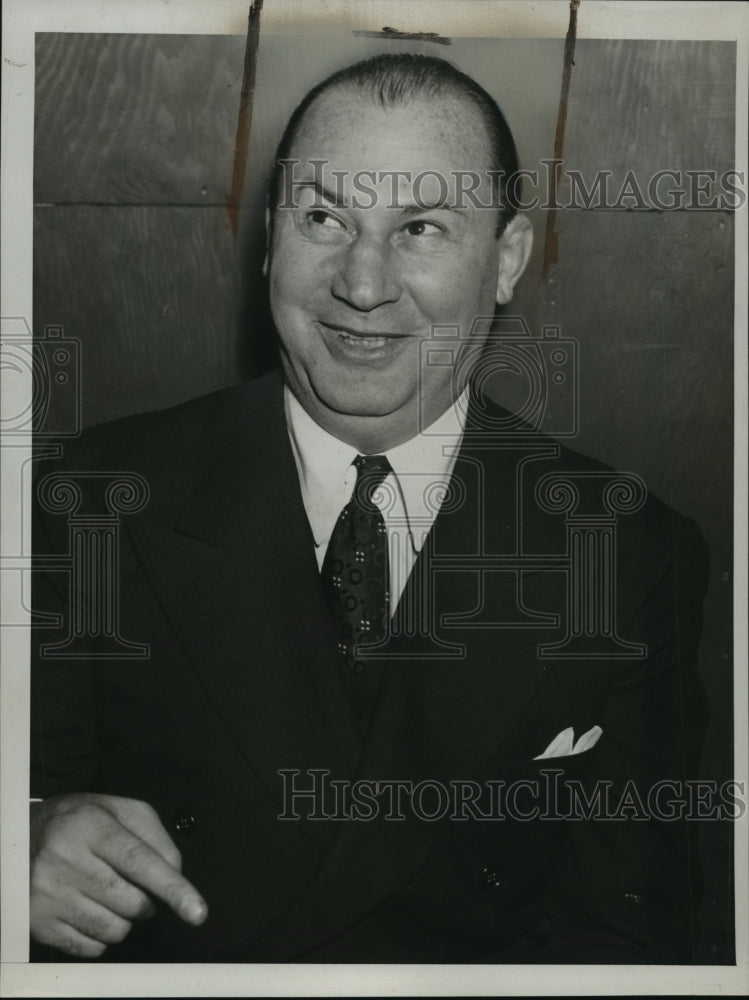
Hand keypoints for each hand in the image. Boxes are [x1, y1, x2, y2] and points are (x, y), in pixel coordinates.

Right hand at [30, 793, 207, 957]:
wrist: (24, 835)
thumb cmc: (81, 821)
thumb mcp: (120, 811)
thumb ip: (156, 837)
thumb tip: (177, 874)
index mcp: (90, 825)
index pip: (140, 862)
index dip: (173, 888)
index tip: (196, 911)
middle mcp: (65, 859)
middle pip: (132, 902)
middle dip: (146, 900)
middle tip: (131, 883)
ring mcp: (48, 894)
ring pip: (114, 930)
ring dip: (124, 919)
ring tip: (108, 894)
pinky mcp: (38, 922)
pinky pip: (91, 949)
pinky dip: (101, 936)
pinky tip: (89, 909)